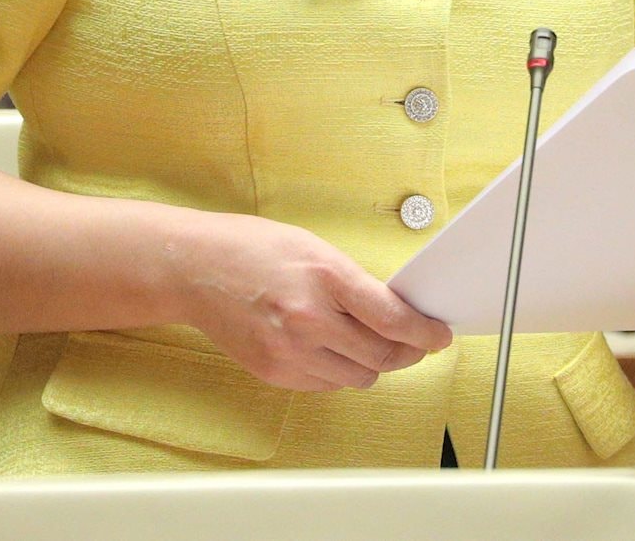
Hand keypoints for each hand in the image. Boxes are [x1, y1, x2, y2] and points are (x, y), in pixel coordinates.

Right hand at [175, 213, 452, 392]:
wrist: (195, 269)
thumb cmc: (252, 249)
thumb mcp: (315, 249)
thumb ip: (354, 283)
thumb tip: (394, 311)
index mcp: (326, 278)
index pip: (393, 319)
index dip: (425, 333)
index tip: (439, 336)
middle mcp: (309, 319)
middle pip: (382, 356)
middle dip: (407, 352)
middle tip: (415, 344)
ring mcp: (289, 351)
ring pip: (357, 377)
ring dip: (373, 364)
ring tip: (369, 344)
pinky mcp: (274, 372)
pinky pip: (326, 385)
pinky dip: (338, 371)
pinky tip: (332, 349)